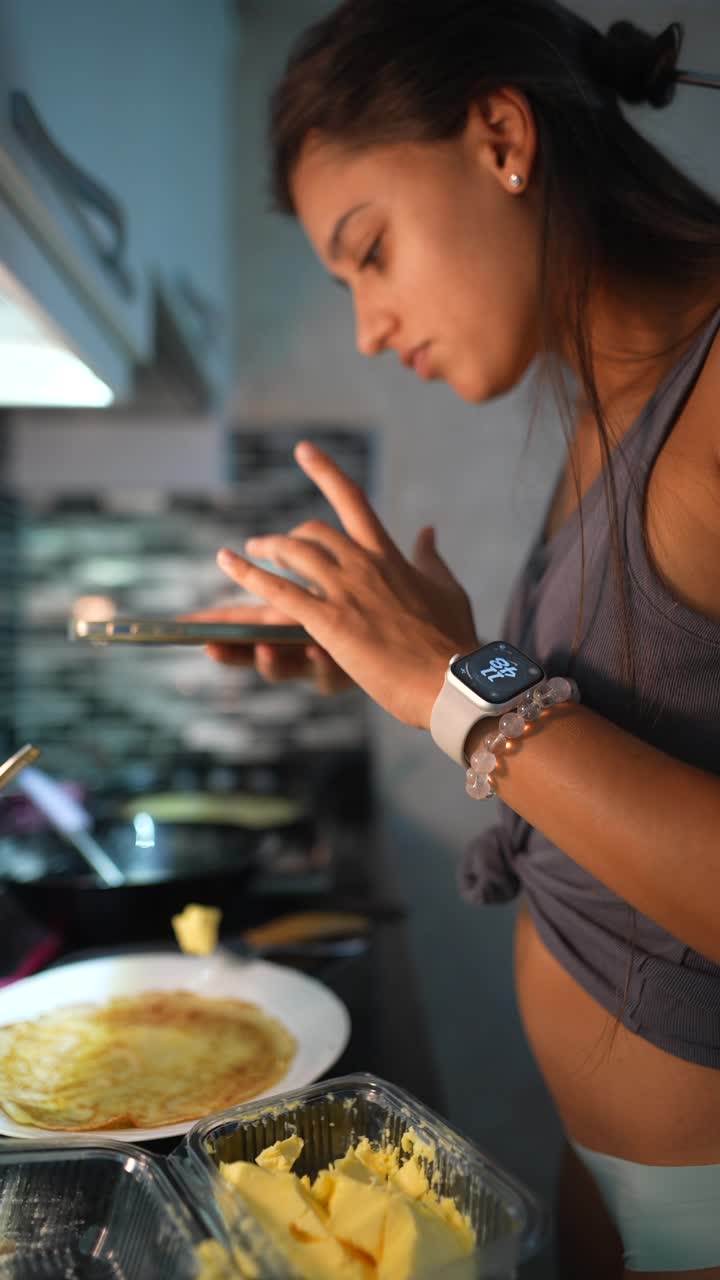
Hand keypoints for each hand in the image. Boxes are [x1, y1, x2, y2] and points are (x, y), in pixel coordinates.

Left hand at [215, 442, 479, 729]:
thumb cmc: (454, 640)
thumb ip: (431, 558)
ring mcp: (345, 590)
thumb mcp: (448, 589)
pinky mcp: (329, 622)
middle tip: (267, 546)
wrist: (452, 679)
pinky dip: (249, 576)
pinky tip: (228, 564)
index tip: (303, 450)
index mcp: (390, 555)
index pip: (353, 502)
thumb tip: (428, 530)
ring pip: (292, 555)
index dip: (326, 473)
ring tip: (242, 557)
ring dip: (263, 551)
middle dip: (287, 538)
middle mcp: (364, 564)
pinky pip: (279, 592)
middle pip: (313, 533)